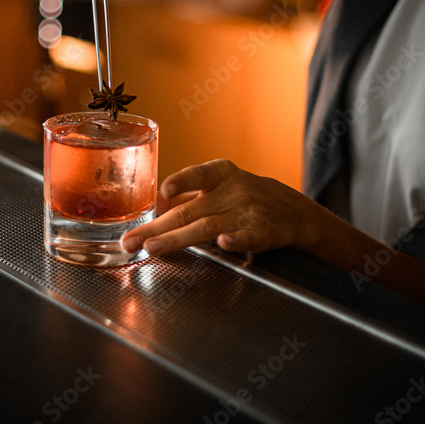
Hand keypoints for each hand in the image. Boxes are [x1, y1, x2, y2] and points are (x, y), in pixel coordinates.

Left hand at [121, 159, 320, 256]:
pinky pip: (247, 236)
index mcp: (220, 175)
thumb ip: (188, 197)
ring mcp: (247, 212)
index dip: (181, 181)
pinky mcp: (262, 232)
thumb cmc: (245, 197)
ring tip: (153, 248)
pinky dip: (235, 240)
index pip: (198, 175)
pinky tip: (224, 243)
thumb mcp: (220, 187)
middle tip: (131, 240)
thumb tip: (150, 208)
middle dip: (157, 227)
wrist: (292, 211)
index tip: (164, 190)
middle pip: (190, 211)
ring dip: (177, 238)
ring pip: (207, 227)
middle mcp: (232, 191)